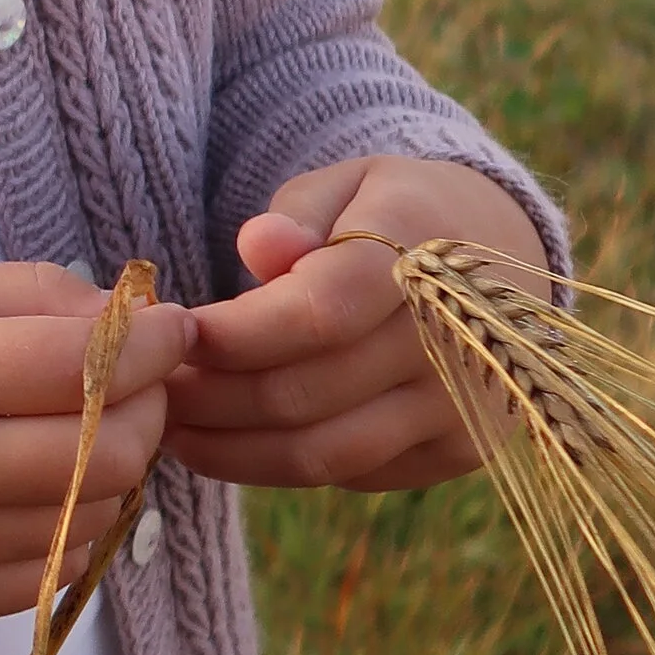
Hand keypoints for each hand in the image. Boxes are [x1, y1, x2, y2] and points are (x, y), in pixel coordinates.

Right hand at [0, 262, 189, 627]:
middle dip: (152, 409)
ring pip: (92, 518)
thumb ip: (23, 296)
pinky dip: (77, 526)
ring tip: (101, 432)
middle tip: (147, 382)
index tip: (178, 328)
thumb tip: (133, 318)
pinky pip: (51, 571)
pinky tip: (55, 488)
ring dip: (123, 470)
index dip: (155, 344)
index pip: (86, 365)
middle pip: (107, 452)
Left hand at [165, 156, 544, 496]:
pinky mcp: (460, 452)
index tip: (170, 336)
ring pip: (322, 452)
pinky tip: (233, 442)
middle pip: (305, 394)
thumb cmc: (398, 212)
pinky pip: (352, 473)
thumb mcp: (351, 181)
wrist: (507, 255)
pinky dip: (281, 464)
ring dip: (232, 450)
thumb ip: (299, 211)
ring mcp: (463, 407)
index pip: (317, 314)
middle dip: (210, 399)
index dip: (234, 336)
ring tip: (171, 429)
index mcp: (425, 257)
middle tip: (147, 390)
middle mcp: (453, 342)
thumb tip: (261, 246)